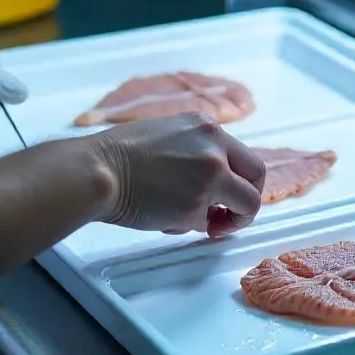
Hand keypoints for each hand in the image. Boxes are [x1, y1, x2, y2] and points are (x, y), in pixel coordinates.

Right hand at [91, 113, 265, 238]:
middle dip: (248, 200)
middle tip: (230, 216)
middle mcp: (215, 147)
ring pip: (245, 205)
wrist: (96, 171)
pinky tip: (164, 220)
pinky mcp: (198, 205)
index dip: (238, 179)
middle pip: (257, 176)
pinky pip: (209, 223)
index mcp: (205, 126)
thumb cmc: (116, 155)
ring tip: (199, 224)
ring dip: (228, 220)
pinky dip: (193, 227)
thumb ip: (194, 150)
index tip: (226, 193)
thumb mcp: (165, 133)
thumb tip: (209, 182)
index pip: (241, 153)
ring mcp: (210, 176)